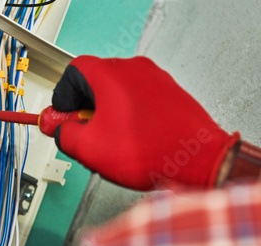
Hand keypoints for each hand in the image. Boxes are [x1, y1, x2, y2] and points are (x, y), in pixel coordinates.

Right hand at [51, 56, 239, 189]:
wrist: (198, 160)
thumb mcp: (89, 148)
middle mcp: (135, 70)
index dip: (63, 95)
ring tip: (110, 143)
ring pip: (117, 93)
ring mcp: (156, 80)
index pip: (73, 71)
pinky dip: (128, 117)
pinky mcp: (170, 94)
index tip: (63, 114)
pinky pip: (138, 100)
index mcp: (111, 75)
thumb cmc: (152, 150)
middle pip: (95, 82)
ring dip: (106, 115)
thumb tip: (61, 131)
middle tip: (82, 131)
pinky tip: (130, 141)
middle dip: (84, 109)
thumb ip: (65, 136)